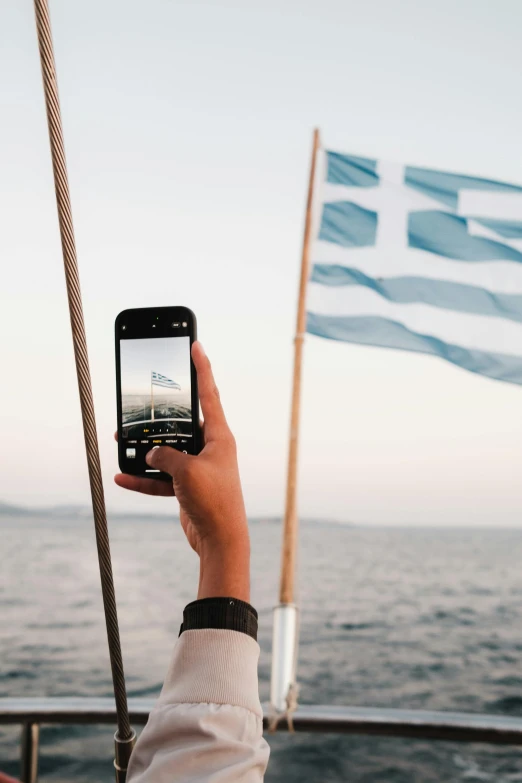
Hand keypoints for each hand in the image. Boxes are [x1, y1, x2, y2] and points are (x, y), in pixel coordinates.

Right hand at [115, 342, 249, 600]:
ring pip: (167, 451)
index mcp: (220, 436)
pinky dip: (144, 477)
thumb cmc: (215, 501)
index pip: (209, 393)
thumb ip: (165, 456)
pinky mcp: (188, 486)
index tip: (196, 345)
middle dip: (158, 419)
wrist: (221, 540)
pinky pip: (162, 476)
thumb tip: (151, 454)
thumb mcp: (186, 471)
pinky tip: (122, 477)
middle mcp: (211, 448)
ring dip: (145, 451)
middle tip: (139, 407)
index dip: (202, 367)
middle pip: (181, 424)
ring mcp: (199, 466)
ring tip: (121, 444)